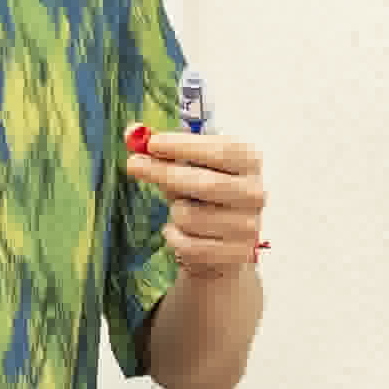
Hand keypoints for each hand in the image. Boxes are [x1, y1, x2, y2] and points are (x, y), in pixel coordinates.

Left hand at [124, 118, 265, 277]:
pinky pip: (189, 245)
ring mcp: (248, 227)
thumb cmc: (203, 195)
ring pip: (190, 216)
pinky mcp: (234, 255)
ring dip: (173, 211)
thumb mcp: (189, 167)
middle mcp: (255, 193)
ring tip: (179, 210)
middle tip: (134, 164)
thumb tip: (133, 134)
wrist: (224, 242)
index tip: (152, 143)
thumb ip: (164, 150)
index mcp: (250, 162)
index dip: (185, 146)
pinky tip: (178, 231)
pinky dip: (174, 236)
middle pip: (205, 183)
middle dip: (164, 172)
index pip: (221, 151)